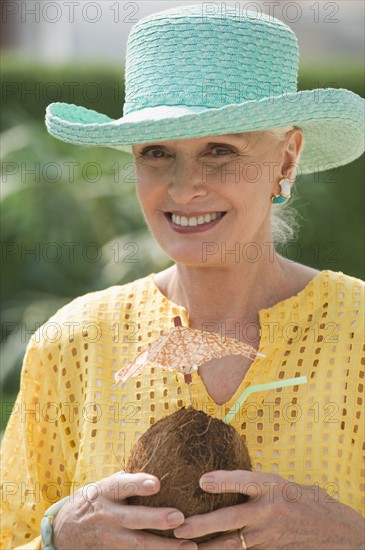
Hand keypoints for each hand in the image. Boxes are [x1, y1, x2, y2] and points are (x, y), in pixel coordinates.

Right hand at [51, 471, 197, 549]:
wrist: (64, 531)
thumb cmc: (95, 500)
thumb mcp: (105, 485)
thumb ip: (127, 479)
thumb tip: (160, 460)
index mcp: (105, 492)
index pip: (121, 486)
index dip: (138, 484)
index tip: (157, 483)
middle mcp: (107, 516)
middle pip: (132, 519)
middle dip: (156, 519)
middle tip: (179, 517)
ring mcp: (110, 538)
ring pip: (138, 545)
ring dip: (165, 546)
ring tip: (190, 546)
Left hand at [173, 470, 364, 548]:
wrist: (329, 529)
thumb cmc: (298, 498)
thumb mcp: (277, 481)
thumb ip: (250, 481)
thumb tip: (214, 479)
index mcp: (271, 487)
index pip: (244, 481)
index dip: (222, 481)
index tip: (201, 481)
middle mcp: (267, 511)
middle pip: (230, 518)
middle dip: (202, 525)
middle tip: (178, 527)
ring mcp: (267, 536)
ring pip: (232, 543)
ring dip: (207, 546)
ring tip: (184, 547)